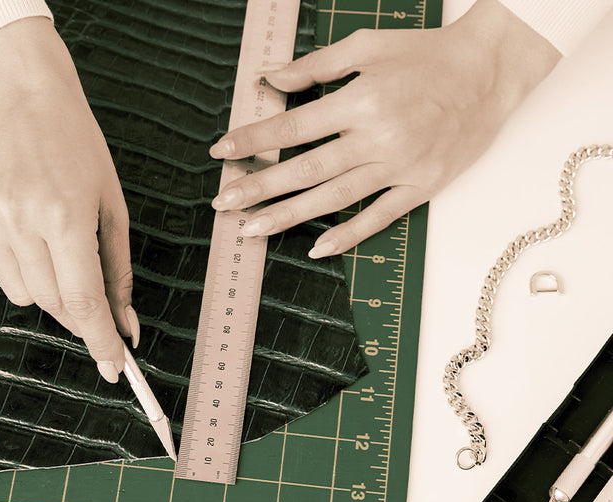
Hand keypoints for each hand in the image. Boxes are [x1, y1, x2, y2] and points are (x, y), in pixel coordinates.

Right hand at [0, 17, 137, 381]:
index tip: (115, 367)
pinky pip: (4, 269)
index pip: (83, 302)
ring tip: (63, 251)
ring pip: (26, 295)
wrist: (18, 92)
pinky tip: (33, 231)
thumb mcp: (112, 206)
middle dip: (82, 317)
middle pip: (54, 305)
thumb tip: (126, 324)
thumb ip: (119, 271)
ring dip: (53, 293)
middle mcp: (20, 222)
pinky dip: (27, 266)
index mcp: (64, 216)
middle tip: (101, 314)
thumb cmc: (76, 142)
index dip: (100, 342)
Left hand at [210, 0, 559, 257]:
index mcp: (361, 100)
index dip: (253, 140)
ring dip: (289, 216)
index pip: (293, 126)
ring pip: (334, 198)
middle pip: (306, 169)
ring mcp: (399, 167)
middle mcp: (377, 137)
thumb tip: (270, 79)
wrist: (488, 72)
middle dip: (259, 187)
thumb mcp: (368, 45)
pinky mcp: (420, 188)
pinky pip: (379, 217)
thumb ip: (316, 66)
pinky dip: (348, 235)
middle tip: (223, 203)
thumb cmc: (426, 56)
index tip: (222, 152)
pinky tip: (317, 248)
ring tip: (252, 229)